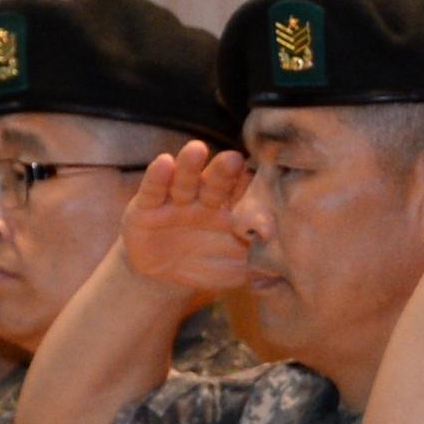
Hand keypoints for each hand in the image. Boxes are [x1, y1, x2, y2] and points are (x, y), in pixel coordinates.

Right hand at [119, 142, 256, 296]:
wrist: (162, 274)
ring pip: (185, 180)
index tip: (262, 183)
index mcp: (231, 212)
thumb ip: (251, 268)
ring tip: (197, 149)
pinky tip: (164, 163)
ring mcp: (177, 201)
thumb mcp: (230, 271)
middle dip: (225, 171)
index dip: (251, 190)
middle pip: (217, 183)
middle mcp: (206, 200)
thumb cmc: (205, 265)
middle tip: (234, 159)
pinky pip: (153, 189)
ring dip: (190, 165)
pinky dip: (158, 177)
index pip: (244, 196)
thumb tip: (277, 273)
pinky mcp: (147, 206)